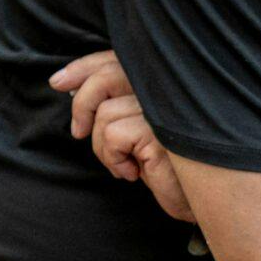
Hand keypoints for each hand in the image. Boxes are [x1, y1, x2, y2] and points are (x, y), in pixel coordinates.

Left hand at [51, 50, 194, 220]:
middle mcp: (167, 89)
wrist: (202, 201)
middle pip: (107, 77)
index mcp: (161, 83)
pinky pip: (113, 136)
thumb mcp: (138, 131)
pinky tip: (133, 173)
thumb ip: (116, 104)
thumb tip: (71, 86)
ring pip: (105, 114)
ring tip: (124, 164)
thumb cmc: (170, 167)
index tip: (58, 81)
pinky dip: (114, 159)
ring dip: (104, 148)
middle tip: (78, 131)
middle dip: (82, 103)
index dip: (85, 66)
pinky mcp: (162, 132)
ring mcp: (166, 109)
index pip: (118, 59)